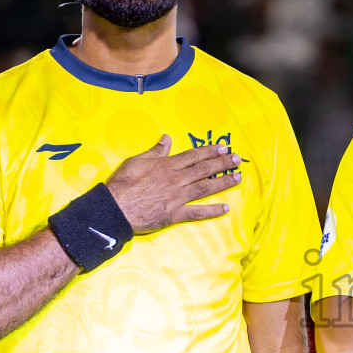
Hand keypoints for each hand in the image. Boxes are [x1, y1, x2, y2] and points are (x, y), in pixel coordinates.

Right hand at [106, 135, 240, 233]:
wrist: (115, 208)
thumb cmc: (122, 184)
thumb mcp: (136, 161)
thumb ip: (155, 151)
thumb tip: (167, 138)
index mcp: (167, 165)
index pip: (193, 156)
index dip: (210, 151)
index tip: (223, 148)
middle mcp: (176, 179)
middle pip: (204, 169)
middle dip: (222, 163)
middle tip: (238, 159)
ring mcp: (177, 197)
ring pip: (205, 187)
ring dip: (223, 182)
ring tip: (238, 177)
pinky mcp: (175, 214)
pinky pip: (197, 212)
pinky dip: (212, 210)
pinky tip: (226, 208)